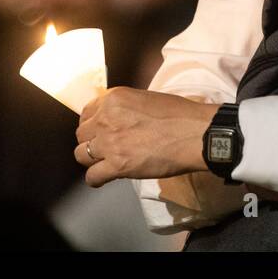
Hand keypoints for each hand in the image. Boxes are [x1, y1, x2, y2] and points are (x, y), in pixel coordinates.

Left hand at [74, 87, 215, 186]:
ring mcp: (110, 142)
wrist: (195, 133)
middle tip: (105, 147)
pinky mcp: (117, 165)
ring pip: (81, 155)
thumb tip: (120, 119)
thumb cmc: (180, 115)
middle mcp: (107, 118)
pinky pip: (92, 177)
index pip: (87, 112)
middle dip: (92, 141)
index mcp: (115, 98)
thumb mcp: (148, 98)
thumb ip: (126, 107)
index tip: (99, 131)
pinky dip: (97, 180)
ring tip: (105, 163)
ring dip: (92, 160)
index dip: (93, 124)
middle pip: (81, 135)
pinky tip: (105, 178)